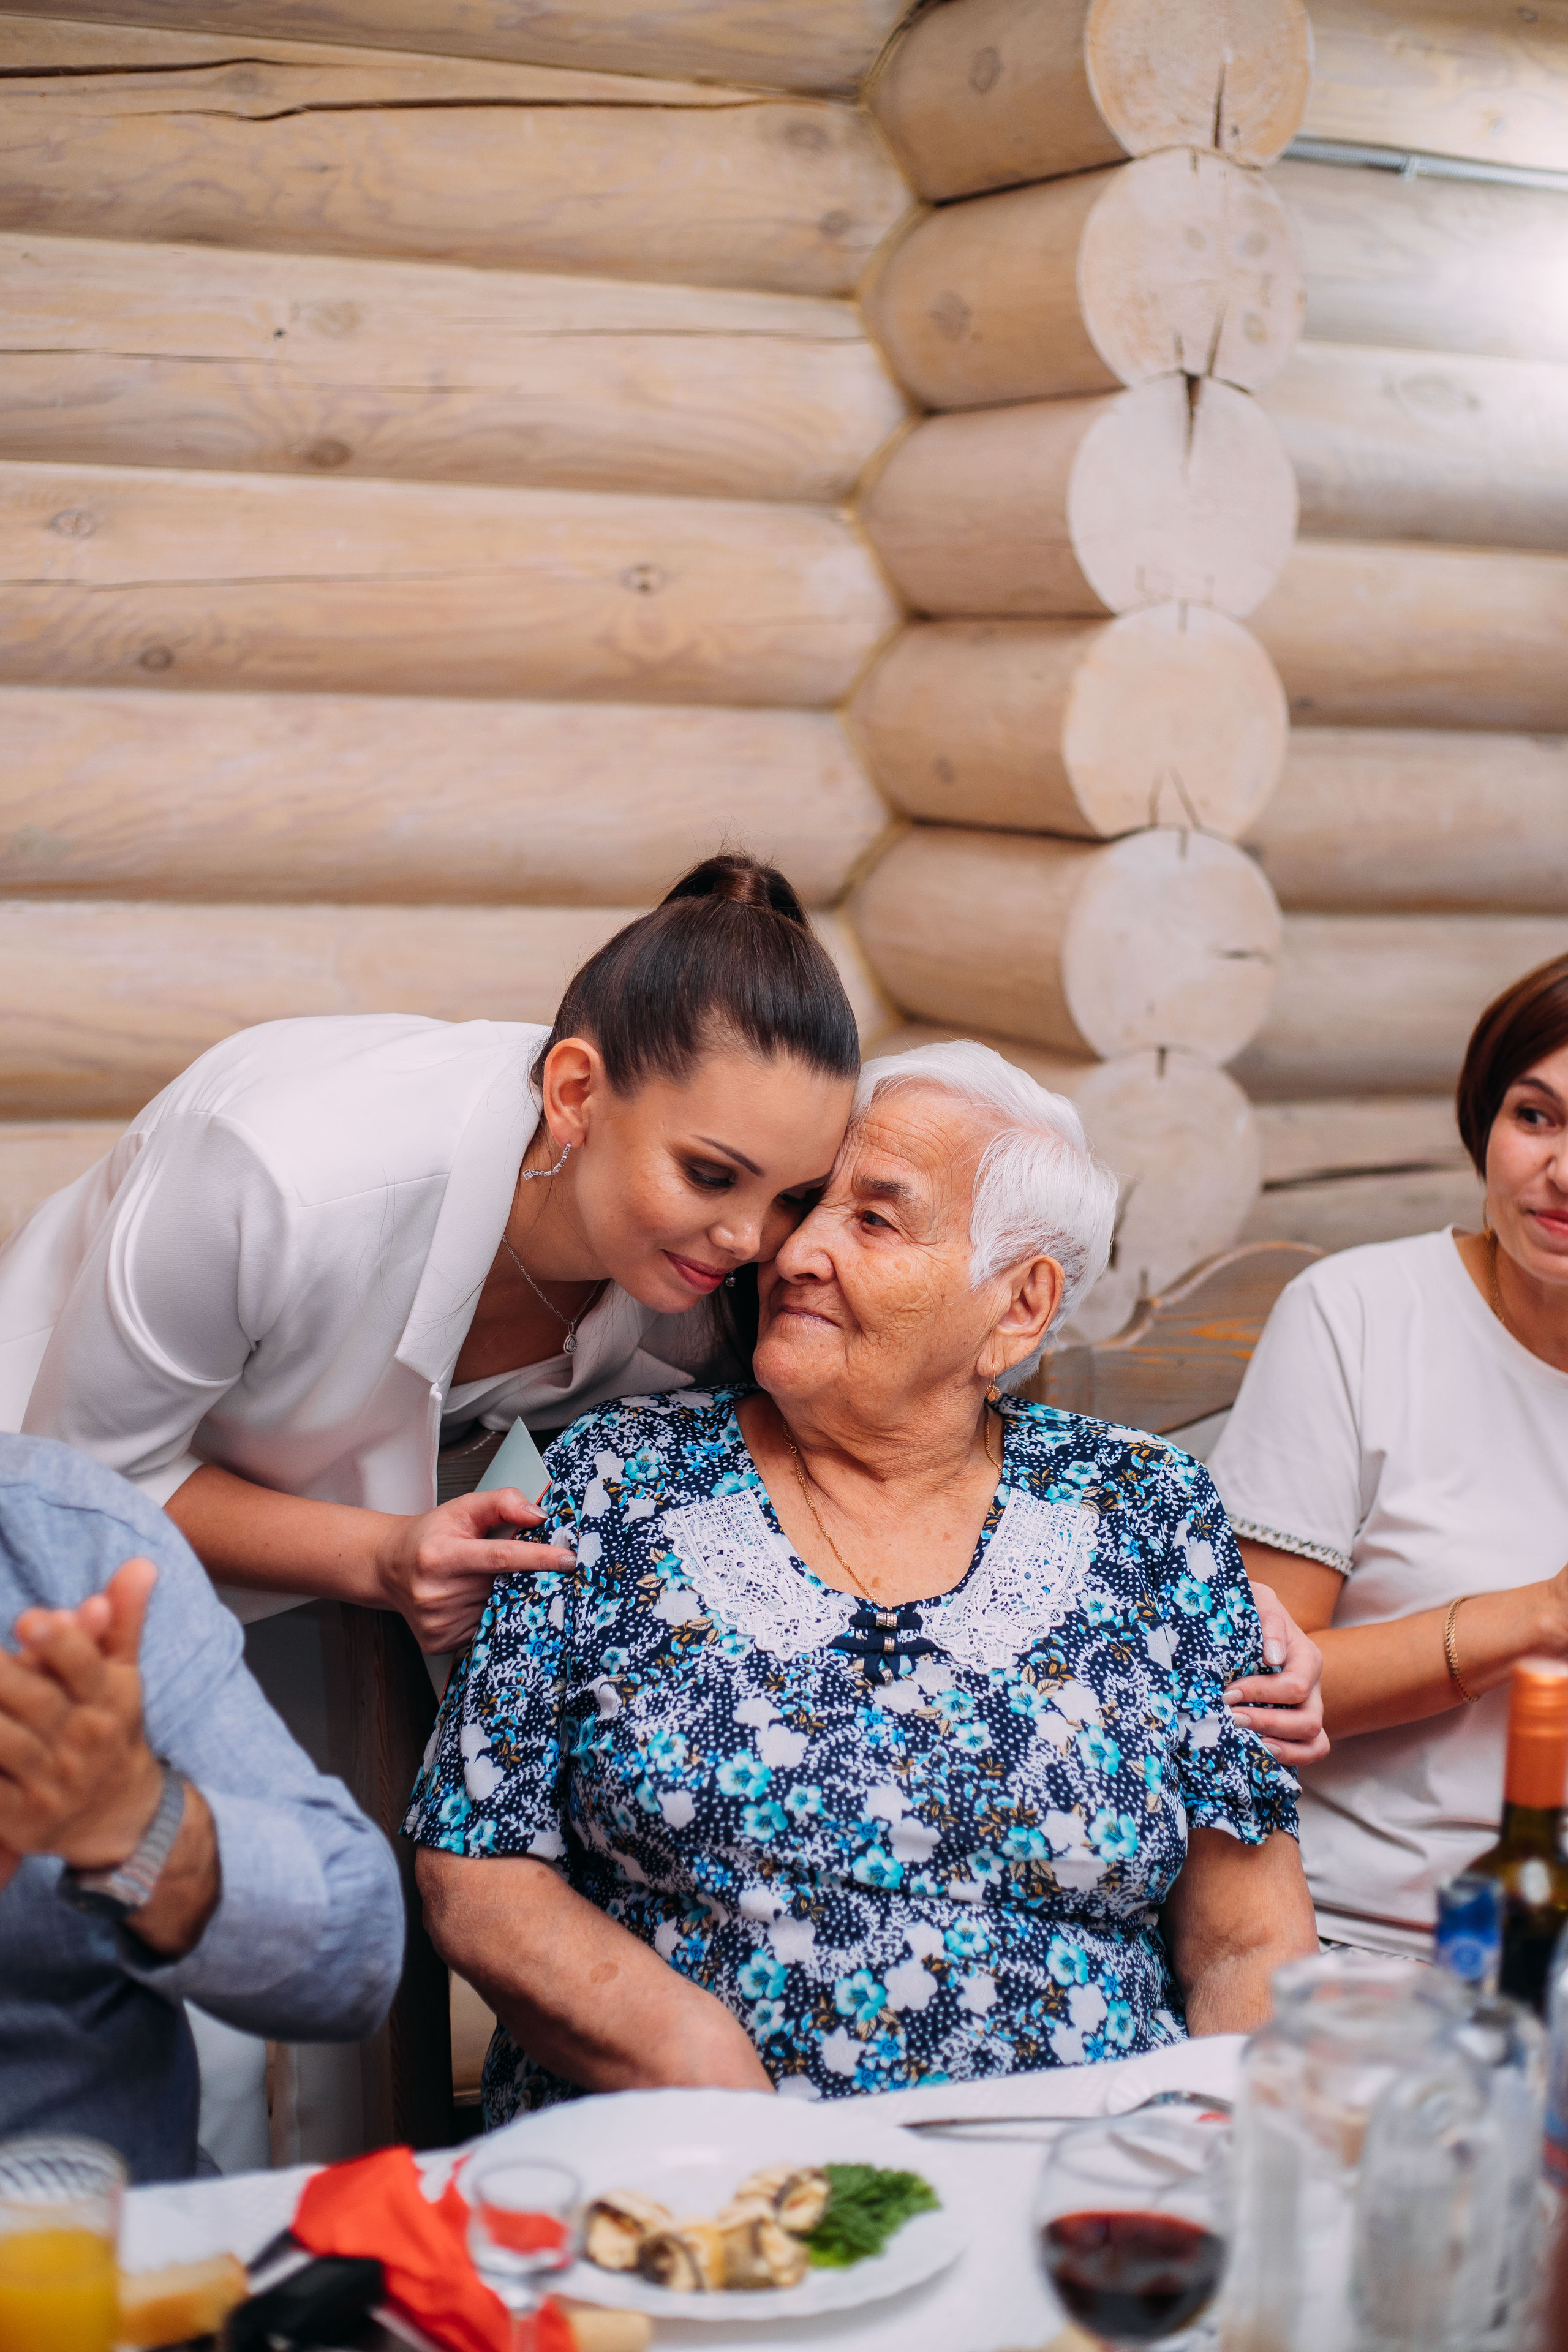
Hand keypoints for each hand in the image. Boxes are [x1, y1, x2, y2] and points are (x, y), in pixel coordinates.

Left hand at [0, 1558, 165, 1877]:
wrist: (121, 1815)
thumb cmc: (111, 1729)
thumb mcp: (124, 1675)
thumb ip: (124, 1620)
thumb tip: (140, 1563)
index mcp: (107, 1700)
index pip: (87, 1668)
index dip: (62, 1644)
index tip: (30, 1619)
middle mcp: (83, 1741)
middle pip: (40, 1703)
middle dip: (5, 1676)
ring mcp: (51, 1783)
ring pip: (9, 1745)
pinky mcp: (21, 1818)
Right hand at [373, 1488, 576, 1650]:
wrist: (390, 1566)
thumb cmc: (430, 1536)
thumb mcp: (463, 1508)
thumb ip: (502, 1502)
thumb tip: (538, 1516)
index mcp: (440, 1555)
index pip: (500, 1557)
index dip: (538, 1558)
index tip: (569, 1559)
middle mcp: (435, 1591)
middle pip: (502, 1586)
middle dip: (524, 1576)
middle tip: (529, 1567)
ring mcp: (436, 1621)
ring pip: (496, 1610)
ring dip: (505, 1596)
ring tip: (484, 1580)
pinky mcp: (438, 1641)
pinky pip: (483, 1629)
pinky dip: (490, 1614)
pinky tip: (473, 1600)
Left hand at [1225, 1581, 1328, 1767]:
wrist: (1243, 1622)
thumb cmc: (1249, 1610)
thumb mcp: (1258, 1601)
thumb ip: (1269, 1619)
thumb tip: (1274, 1657)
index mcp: (1307, 1658)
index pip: (1295, 1686)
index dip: (1261, 1693)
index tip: (1227, 1692)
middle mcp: (1313, 1688)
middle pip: (1308, 1721)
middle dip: (1268, 1723)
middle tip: (1231, 1719)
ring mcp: (1307, 1710)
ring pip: (1314, 1743)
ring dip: (1280, 1747)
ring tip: (1247, 1742)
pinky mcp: (1294, 1727)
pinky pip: (1306, 1752)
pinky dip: (1288, 1758)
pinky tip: (1257, 1752)